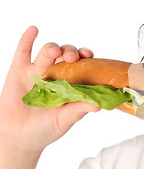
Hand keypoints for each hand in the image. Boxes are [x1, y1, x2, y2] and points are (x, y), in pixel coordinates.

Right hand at [0, 26, 98, 156]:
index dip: (86, 58)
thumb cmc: (46, 129)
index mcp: (71, 83)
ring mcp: (37, 71)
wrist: (19, 138)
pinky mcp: (18, 72)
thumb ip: (79, 110)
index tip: (89, 55)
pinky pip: (23, 52)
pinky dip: (27, 40)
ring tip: (56, 51)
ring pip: (47, 53)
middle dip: (70, 52)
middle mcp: (56, 74)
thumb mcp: (65, 120)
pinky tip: (33, 30)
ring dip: (53, 48)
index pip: (82, 65)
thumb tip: (99, 105)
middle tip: (73, 58)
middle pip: (66, 55)